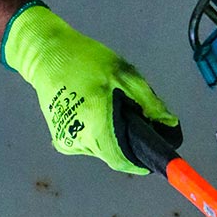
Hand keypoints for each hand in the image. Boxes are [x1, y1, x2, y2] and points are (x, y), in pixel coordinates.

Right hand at [2, 3, 179, 172]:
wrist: (46, 55)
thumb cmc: (87, 61)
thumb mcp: (125, 75)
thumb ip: (149, 103)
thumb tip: (170, 124)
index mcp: (97, 127)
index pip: (123, 160)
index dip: (141, 160)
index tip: (154, 153)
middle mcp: (79, 141)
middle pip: (113, 155)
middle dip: (129, 143)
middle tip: (137, 119)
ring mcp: (66, 141)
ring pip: (101, 149)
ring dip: (114, 137)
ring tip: (115, 109)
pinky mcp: (59, 137)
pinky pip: (87, 142)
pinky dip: (98, 132)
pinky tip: (97, 111)